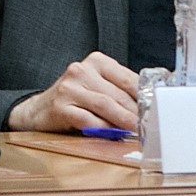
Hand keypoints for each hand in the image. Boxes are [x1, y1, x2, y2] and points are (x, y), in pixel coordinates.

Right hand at [10, 51, 142, 132]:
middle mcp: (81, 71)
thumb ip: (120, 89)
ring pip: (105, 105)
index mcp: (96, 61)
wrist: (37, 110)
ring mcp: (69, 88)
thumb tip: (150, 103)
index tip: (158, 108)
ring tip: (137, 131)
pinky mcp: (60, 107)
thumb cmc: (75, 98)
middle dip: (136, 112)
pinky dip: (103, 129)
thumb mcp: (97, 84)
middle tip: (150, 125)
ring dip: (124, 121)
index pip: (128, 78)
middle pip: (118, 94)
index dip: (145, 95)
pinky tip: (113, 134)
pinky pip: (88, 120)